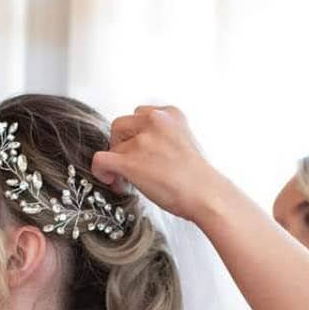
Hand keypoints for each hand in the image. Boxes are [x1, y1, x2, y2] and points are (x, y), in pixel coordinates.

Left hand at [92, 106, 228, 223]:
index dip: (134, 136)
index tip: (139, 152)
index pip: (140, 115)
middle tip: (130, 165)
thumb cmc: (200, 178)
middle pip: (121, 125)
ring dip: (116, 162)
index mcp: (171, 114)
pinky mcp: (130, 161)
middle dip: (121, 145)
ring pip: (113, 146)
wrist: (207, 195)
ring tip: (127, 180)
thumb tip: (145, 151)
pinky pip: (101, 160)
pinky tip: (110, 180)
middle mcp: (155, 121)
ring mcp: (142, 141)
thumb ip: (164, 137)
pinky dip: (101, 171)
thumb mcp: (186, 142)